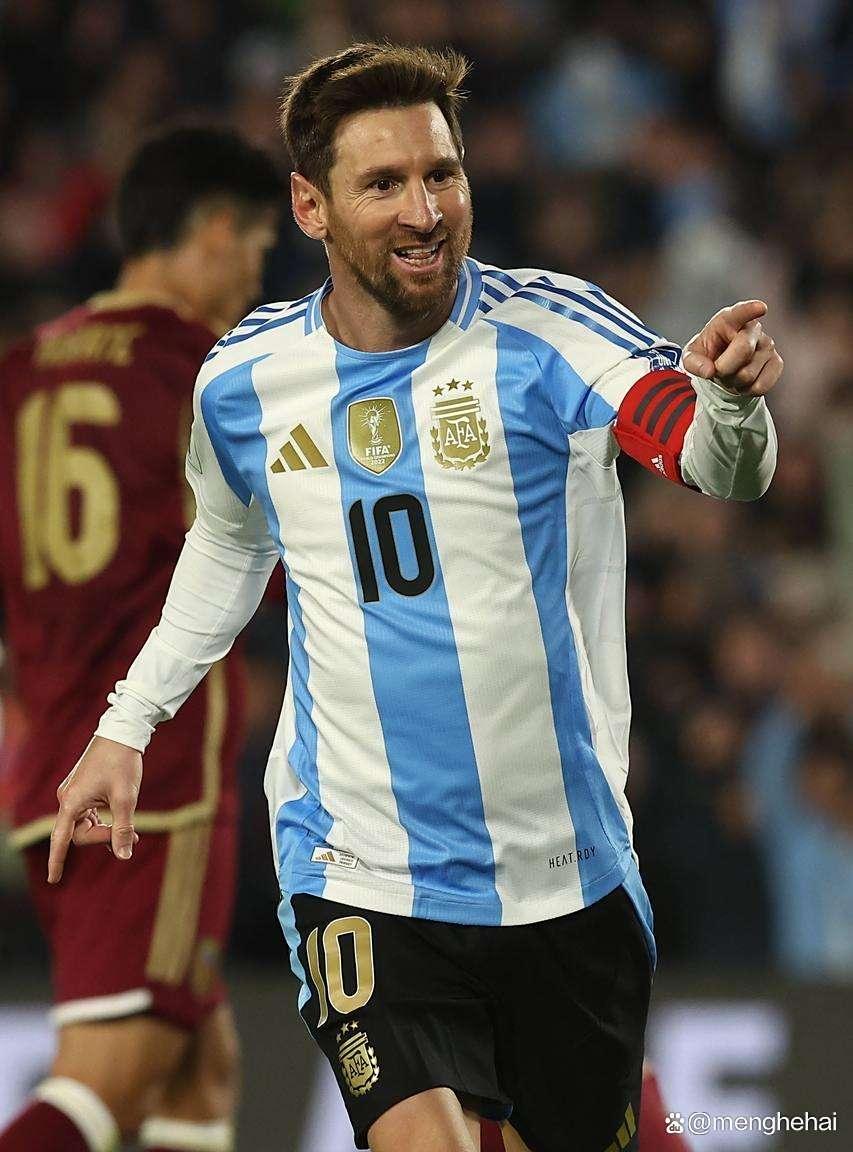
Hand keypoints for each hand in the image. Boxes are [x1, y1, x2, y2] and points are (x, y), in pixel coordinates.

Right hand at [48, 736, 142, 882]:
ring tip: (134, 834)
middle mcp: (67, 798)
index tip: (54, 880)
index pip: (61, 839)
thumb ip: (123, 829)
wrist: (122, 733)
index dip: (57, 861)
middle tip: (135, 837)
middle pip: (79, 833)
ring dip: (105, 831)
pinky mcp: (82, 790)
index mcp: (72, 801)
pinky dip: (103, 822)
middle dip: (104, 839)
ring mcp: (74, 794)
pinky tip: (120, 824)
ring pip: (85, 825)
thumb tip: (123, 856)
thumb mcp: (126, 798)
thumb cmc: (122, 763)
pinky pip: (87, 815)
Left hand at [682, 300, 783, 397]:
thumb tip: (709, 371)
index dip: (750, 310)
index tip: (761, 308)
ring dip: (733, 381)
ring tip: (730, 373)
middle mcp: (752, 329)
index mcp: (728, 320)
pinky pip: (760, 386)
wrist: (723, 369)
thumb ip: (693, 362)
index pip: (740, 313)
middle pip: (743, 349)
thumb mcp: (691, 357)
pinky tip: (742, 381)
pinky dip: (746, 390)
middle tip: (718, 369)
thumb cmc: (707, 356)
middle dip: (724, 368)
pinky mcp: (777, 362)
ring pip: (748, 374)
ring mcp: (767, 345)